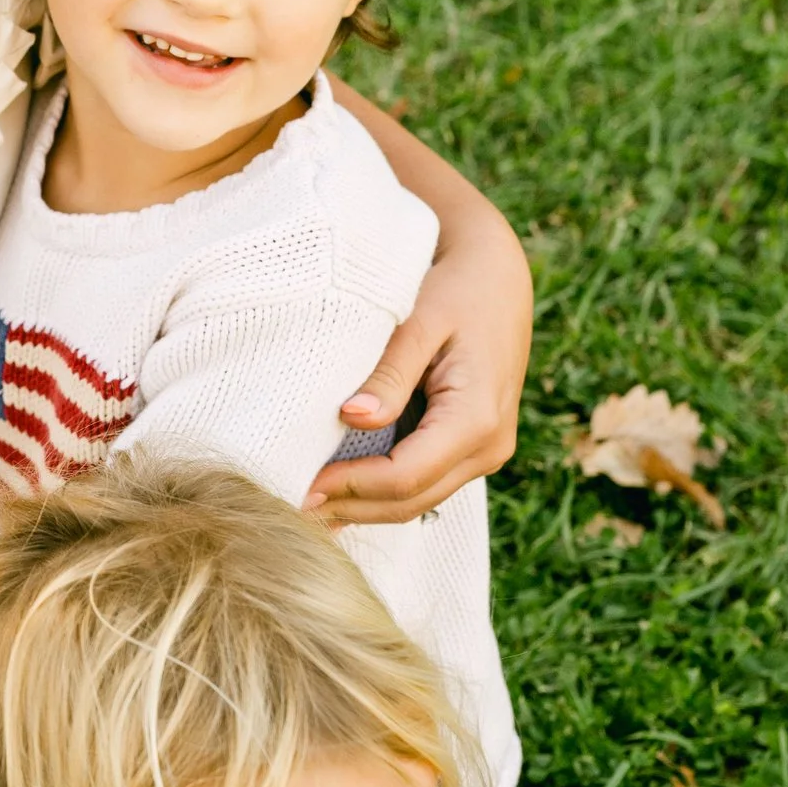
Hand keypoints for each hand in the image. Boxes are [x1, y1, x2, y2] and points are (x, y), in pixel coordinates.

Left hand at [308, 203, 532, 530]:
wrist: (497, 278)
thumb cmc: (456, 290)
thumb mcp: (419, 320)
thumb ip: (389, 373)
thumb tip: (352, 418)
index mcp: (477, 417)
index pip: (404, 475)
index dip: (350, 487)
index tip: (301, 484)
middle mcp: (490, 447)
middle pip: (411, 500)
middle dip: (350, 508)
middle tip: (290, 507)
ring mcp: (486, 453)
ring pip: (418, 501)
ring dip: (363, 508)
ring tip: (306, 506)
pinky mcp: (473, 450)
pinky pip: (425, 484)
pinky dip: (381, 492)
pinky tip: (339, 493)